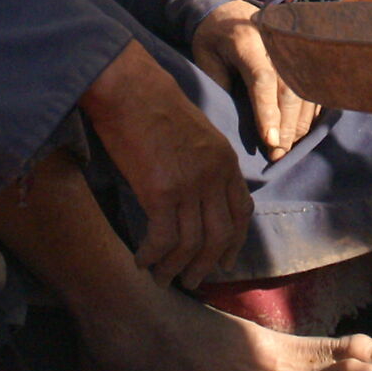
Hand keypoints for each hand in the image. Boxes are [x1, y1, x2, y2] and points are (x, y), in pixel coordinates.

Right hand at [80, 40, 250, 288]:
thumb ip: (205, 165)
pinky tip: (140, 260)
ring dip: (175, 267)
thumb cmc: (155, 107)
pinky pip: (162, 239)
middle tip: (191, 281)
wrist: (130, 89)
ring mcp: (189, 184)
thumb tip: (198, 198)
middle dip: (206, 264)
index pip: (241, 212)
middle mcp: (214, 176)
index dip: (234, 242)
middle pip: (219, 236)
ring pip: (191, 244)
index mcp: (226, 161)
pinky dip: (152, 255)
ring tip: (161, 278)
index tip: (224, 261)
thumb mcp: (197, 135)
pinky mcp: (160, 191)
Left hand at [192, 0, 318, 161]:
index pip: (263, 79)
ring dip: (299, 123)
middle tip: (278, 153)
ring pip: (306, 91)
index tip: (269, 141)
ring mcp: (294, 48)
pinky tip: (300, 130)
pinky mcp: (303, 56)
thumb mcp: (205, 57)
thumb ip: (221, 85)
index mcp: (248, 41)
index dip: (268, 112)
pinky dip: (309, 112)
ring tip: (287, 147)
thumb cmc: (213, 37)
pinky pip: (313, 88)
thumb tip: (241, 122)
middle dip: (286, 126)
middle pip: (291, 89)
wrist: (229, 8)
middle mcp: (277, 43)